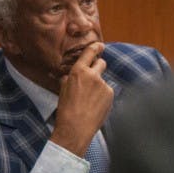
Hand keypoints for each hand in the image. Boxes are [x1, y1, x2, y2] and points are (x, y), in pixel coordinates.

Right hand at [50, 42, 112, 156]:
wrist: (76, 126)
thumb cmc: (65, 109)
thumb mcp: (63, 90)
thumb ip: (68, 80)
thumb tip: (68, 77)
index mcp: (78, 71)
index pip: (89, 53)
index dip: (95, 47)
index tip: (99, 45)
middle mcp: (93, 75)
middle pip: (101, 63)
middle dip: (98, 67)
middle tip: (93, 76)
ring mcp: (103, 85)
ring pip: (103, 80)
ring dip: (98, 86)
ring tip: (89, 100)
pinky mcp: (110, 94)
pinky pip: (106, 91)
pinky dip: (102, 96)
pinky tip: (95, 106)